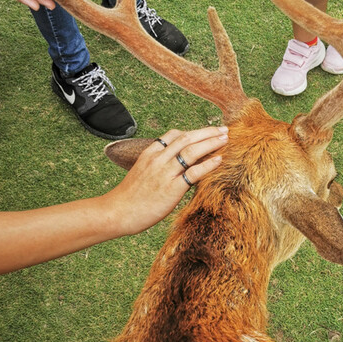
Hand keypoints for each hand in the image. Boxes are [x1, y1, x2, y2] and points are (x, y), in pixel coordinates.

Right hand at [104, 125, 228, 235]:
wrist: (117, 212)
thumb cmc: (128, 197)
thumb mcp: (140, 173)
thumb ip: (155, 166)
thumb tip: (170, 167)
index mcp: (149, 154)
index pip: (173, 135)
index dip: (192, 132)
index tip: (205, 132)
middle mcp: (158, 159)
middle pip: (186, 138)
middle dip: (207, 132)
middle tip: (223, 129)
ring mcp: (165, 173)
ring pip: (192, 151)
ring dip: (211, 143)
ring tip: (225, 139)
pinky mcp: (172, 189)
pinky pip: (194, 173)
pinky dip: (208, 164)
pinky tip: (220, 160)